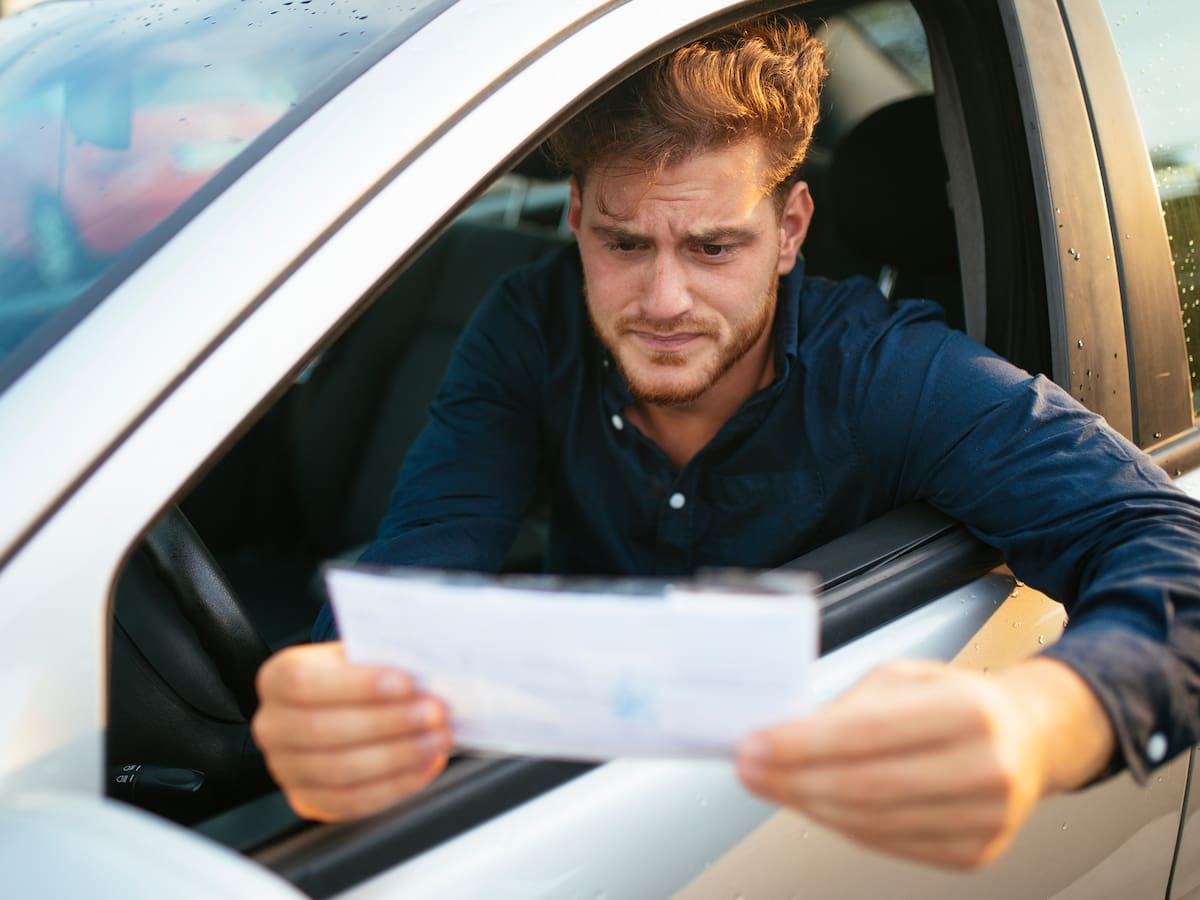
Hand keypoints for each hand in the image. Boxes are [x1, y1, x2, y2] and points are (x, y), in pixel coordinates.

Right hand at [252, 641, 452, 820]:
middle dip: (388, 722)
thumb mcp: (359, 656)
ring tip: (436, 739)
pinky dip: (394, 785)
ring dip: (398, 756)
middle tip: (434, 713)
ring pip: (341, 770)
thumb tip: (425, 673)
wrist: (341, 709)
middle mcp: (274, 726)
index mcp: (278, 679)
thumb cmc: (354, 677)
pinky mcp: (310, 800)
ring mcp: (287, 768)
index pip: (304, 682)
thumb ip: (382, 660)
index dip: (356, 685)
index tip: (405, 682)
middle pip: (324, 730)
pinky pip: (353, 801)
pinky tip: (423, 765)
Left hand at [734, 658, 1113, 868]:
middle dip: (792, 780)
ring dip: (808, 805)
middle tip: (749, 770)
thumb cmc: (958, 700)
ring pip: (872, 822)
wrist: (1028, 738)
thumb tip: (781, 735)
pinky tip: (815, 804)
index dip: (800, 745)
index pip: (865, 734)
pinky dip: (842, 825)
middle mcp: (987, 767)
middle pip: (864, 786)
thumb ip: (849, 707)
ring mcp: (987, 818)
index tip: (753, 744)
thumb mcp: (905, 678)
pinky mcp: (977, 852)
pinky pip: (890, 845)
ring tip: (772, 785)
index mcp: (970, 709)